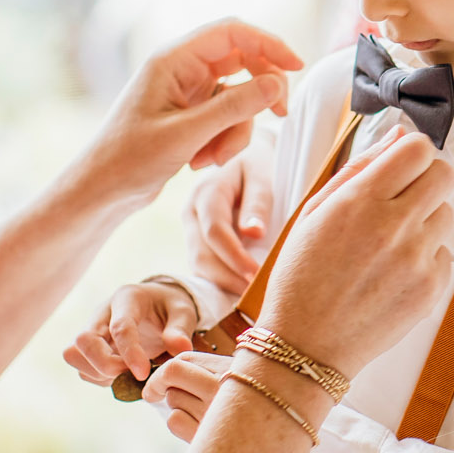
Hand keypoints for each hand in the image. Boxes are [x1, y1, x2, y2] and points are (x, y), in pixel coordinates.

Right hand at [62, 277, 199, 384]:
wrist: (158, 307)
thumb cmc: (170, 308)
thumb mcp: (184, 312)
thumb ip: (181, 329)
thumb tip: (180, 348)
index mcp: (127, 298)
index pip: (120, 327)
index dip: (130, 352)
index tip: (143, 373)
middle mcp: (102, 312)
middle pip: (84, 340)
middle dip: (105, 364)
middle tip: (134, 376)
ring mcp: (90, 329)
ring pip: (74, 354)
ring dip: (99, 373)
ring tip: (129, 376)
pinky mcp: (87, 347)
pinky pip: (81, 367)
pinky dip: (99, 378)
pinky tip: (122, 377)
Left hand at [67, 19, 301, 214]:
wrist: (102, 191)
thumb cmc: (130, 159)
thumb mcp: (187, 134)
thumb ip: (234, 108)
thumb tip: (277, 83)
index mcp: (173, 59)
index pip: (232, 32)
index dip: (268, 43)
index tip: (296, 66)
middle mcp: (182, 69)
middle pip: (243, 60)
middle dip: (260, 91)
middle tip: (279, 115)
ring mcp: (188, 91)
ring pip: (239, 95)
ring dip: (238, 128)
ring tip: (212, 158)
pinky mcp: (193, 114)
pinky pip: (228, 117)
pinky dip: (225, 139)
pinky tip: (200, 162)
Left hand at [141, 348, 236, 442]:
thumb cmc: (257, 415)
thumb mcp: (244, 385)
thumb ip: (214, 372)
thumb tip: (168, 372)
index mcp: (240, 369)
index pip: (186, 359)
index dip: (164, 370)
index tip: (158, 382)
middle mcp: (231, 388)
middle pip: (173, 373)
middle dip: (160, 384)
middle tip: (156, 395)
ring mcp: (220, 414)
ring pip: (173, 398)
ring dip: (177, 406)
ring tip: (200, 416)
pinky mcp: (209, 438)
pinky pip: (175, 421)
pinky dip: (179, 424)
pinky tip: (198, 430)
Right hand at [183, 134, 277, 297]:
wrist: (248, 156)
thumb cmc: (260, 164)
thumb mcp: (262, 173)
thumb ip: (258, 200)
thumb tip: (254, 233)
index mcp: (206, 192)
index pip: (215, 232)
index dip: (235, 257)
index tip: (256, 275)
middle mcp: (191, 212)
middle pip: (201, 255)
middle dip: (228, 278)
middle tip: (254, 295)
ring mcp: (190, 228)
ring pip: (198, 265)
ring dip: (223, 284)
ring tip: (250, 296)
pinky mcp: (196, 240)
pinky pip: (203, 266)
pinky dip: (220, 280)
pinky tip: (240, 289)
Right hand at [252, 127, 453, 379]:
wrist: (306, 347)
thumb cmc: (303, 277)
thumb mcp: (314, 213)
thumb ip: (359, 168)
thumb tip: (399, 134)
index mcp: (361, 201)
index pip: (418, 148)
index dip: (412, 151)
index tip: (403, 164)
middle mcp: (395, 226)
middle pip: (444, 174)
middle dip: (427, 179)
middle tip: (403, 198)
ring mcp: (417, 259)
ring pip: (447, 213)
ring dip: (425, 219)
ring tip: (389, 243)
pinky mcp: (431, 288)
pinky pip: (444, 253)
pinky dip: (425, 257)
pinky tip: (392, 272)